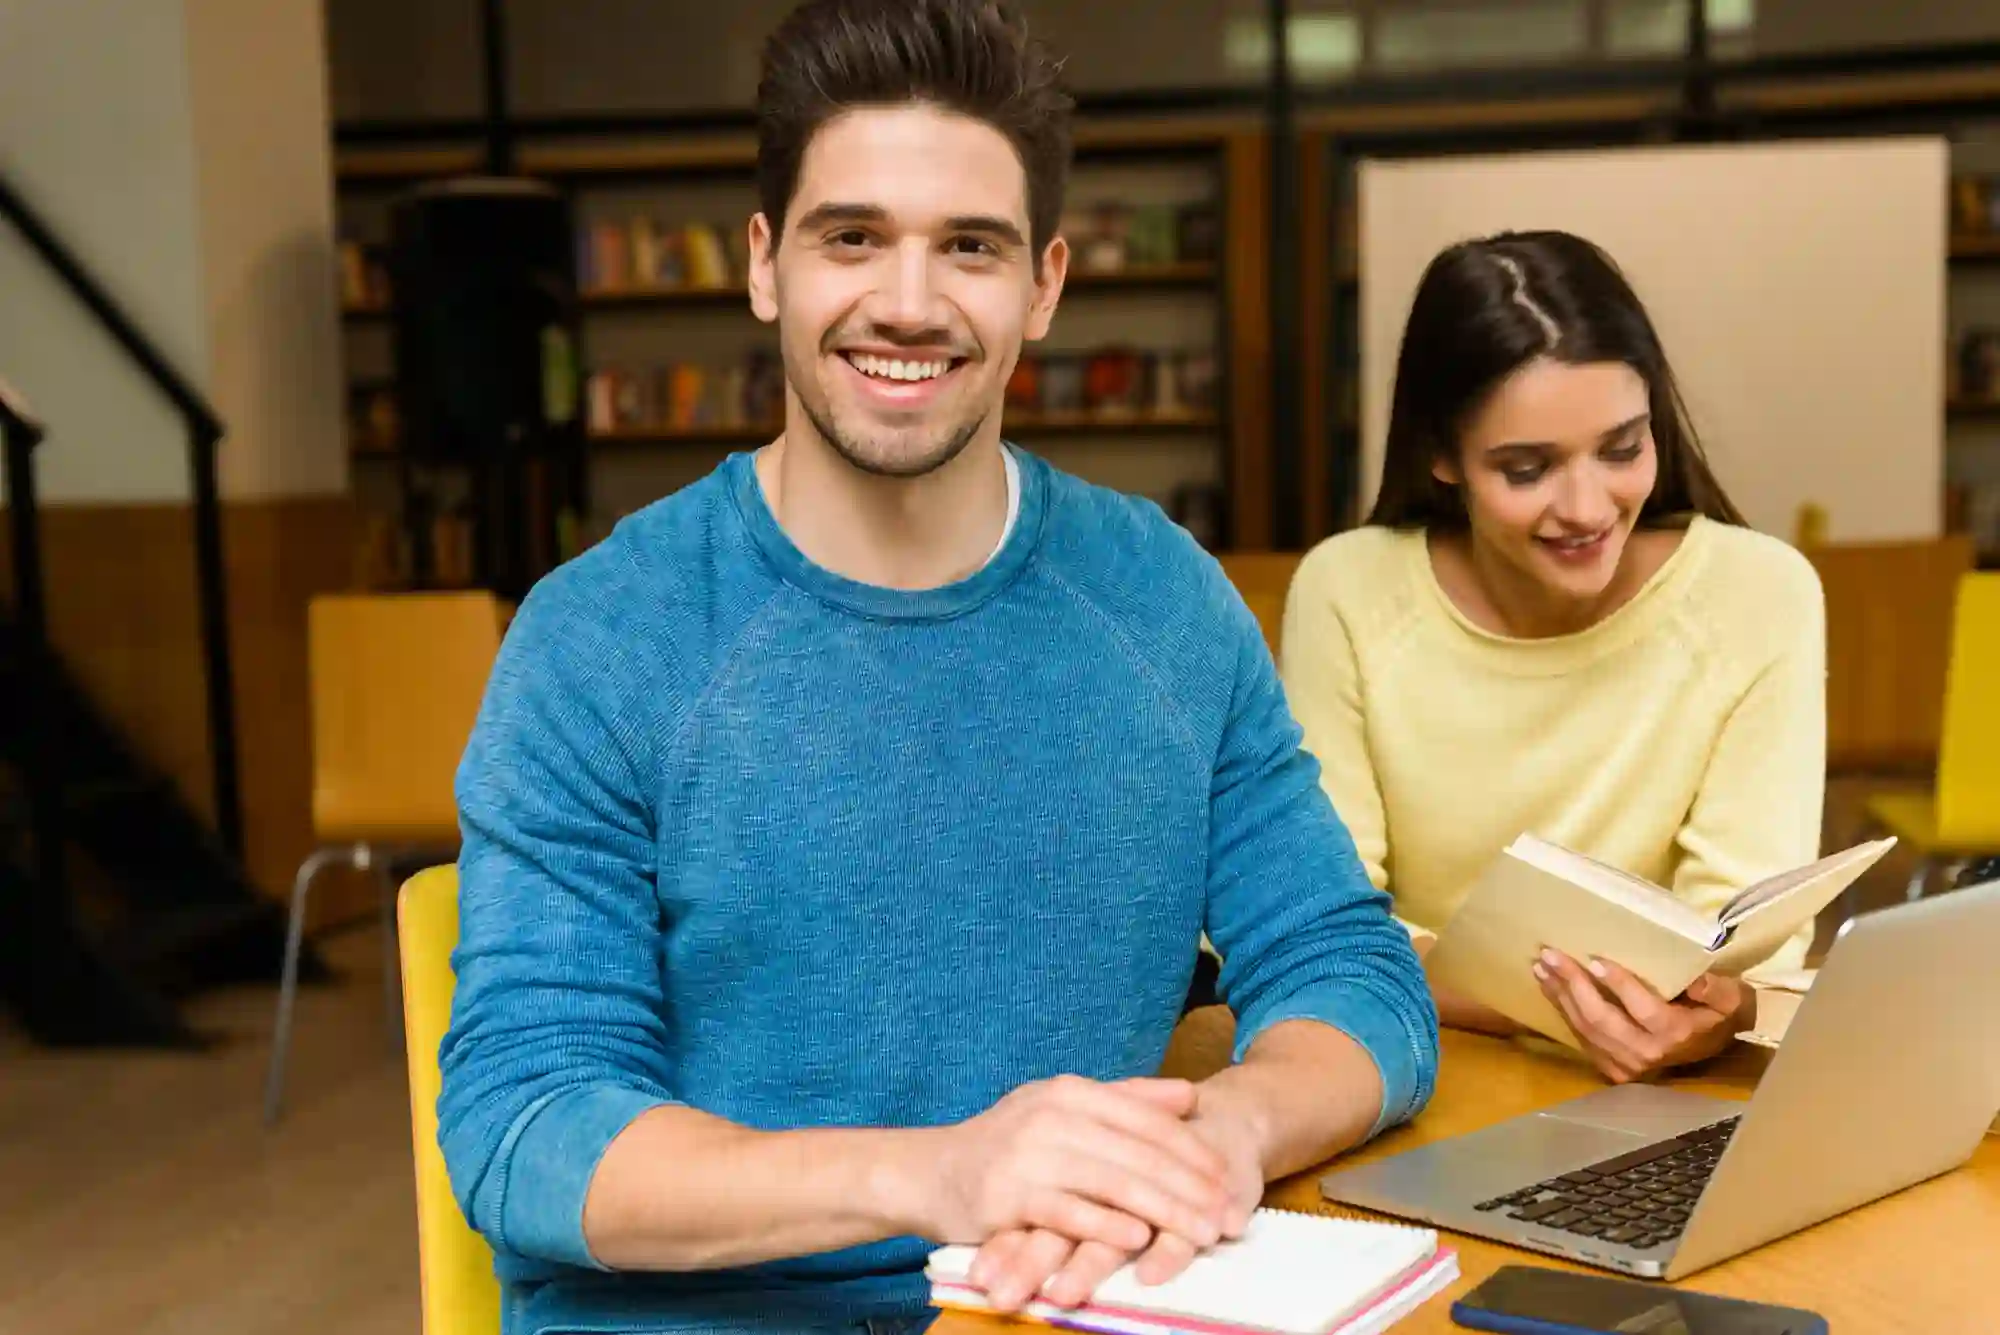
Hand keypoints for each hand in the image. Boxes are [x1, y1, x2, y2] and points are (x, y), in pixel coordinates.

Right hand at [966, 1082, 1264, 1311]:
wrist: (929, 1171)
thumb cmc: (1006, 1144)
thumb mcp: (1062, 1108)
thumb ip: (1126, 1100)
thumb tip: (1189, 1094)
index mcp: (1070, 1091)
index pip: (1146, 1119)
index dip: (1191, 1149)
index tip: (1228, 1176)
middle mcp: (1051, 1115)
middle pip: (1137, 1152)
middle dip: (1190, 1186)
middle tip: (1228, 1213)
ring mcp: (1029, 1155)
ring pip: (1112, 1182)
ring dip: (1164, 1210)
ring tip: (1202, 1232)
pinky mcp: (1008, 1196)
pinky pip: (1067, 1212)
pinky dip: (1105, 1225)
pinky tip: (1139, 1239)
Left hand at [1534, 950, 1752, 1083]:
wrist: (1709, 1046)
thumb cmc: (1716, 1013)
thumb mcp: (1731, 998)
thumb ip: (1717, 989)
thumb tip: (1696, 980)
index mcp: (1675, 1033)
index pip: (1643, 1009)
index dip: (1619, 985)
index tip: (1595, 960)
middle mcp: (1647, 1054)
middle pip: (1602, 1019)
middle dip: (1572, 985)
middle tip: (1550, 955)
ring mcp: (1626, 1064)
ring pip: (1585, 1029)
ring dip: (1560, 995)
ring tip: (1542, 966)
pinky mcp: (1611, 1067)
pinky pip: (1581, 1038)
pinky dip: (1562, 1010)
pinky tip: (1549, 987)